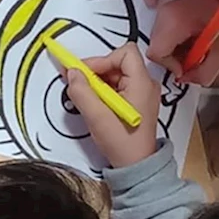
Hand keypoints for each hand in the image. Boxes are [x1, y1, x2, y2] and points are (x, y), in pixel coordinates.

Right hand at [64, 43, 159, 168]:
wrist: (137, 166)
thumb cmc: (123, 144)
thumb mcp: (97, 117)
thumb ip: (82, 92)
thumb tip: (72, 72)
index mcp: (142, 84)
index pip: (124, 53)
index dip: (102, 59)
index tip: (85, 73)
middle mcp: (146, 84)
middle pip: (118, 62)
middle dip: (97, 71)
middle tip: (79, 84)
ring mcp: (143, 93)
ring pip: (117, 74)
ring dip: (99, 82)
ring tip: (88, 98)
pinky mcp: (137, 101)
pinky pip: (119, 85)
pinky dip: (104, 90)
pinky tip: (96, 104)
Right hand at [146, 0, 218, 84]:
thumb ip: (205, 72)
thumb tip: (188, 80)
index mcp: (175, 22)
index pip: (156, 54)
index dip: (171, 66)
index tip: (186, 67)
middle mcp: (164, 14)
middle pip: (156, 49)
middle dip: (174, 59)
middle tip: (194, 58)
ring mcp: (163, 10)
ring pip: (159, 43)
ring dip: (176, 51)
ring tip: (195, 46)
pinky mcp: (166, 11)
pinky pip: (164, 34)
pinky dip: (176, 42)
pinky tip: (191, 39)